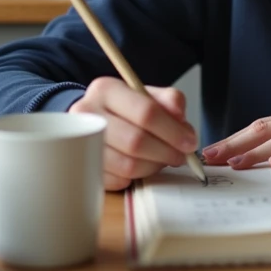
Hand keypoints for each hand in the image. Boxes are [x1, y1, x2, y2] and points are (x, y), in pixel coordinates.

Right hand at [69, 77, 198, 191]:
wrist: (96, 121)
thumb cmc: (127, 109)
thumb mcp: (150, 96)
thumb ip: (170, 101)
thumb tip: (180, 119)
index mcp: (106, 90)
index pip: (145, 112)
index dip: (172, 131)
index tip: (189, 142)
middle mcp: (87, 115)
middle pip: (135, 141)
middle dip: (165, 152)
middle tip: (180, 156)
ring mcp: (81, 144)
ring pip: (127, 165)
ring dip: (153, 166)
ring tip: (161, 159)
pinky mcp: (83, 167)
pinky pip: (118, 181)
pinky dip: (136, 177)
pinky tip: (142, 166)